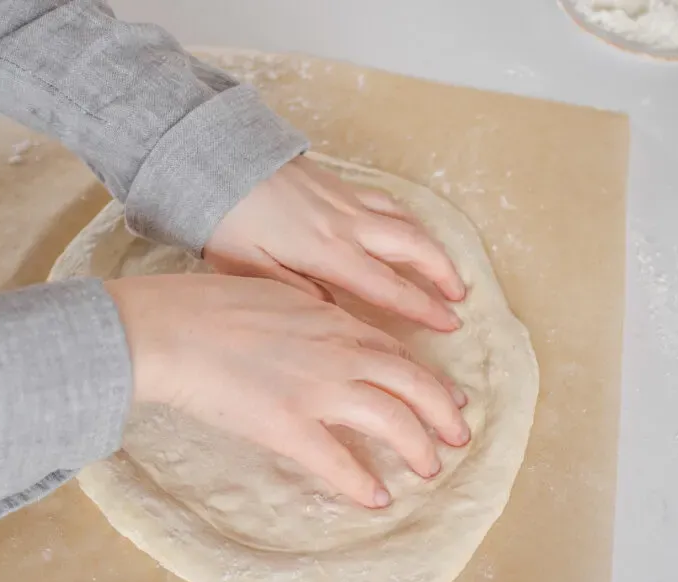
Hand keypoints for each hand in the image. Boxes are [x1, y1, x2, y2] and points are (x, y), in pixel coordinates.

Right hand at [106, 274, 469, 508]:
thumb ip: (308, 312)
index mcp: (331, 320)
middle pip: (411, 383)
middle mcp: (337, 352)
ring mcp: (317, 389)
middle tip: (458, 435)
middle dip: (442, 411)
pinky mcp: (289, 426)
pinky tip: (376, 498)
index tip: (444, 394)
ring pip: (390, 419)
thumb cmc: (208, 306)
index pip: (393, 351)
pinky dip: (362, 482)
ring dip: (417, 446)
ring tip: (429, 467)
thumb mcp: (273, 293)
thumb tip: (324, 323)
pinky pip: (337, 461)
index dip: (426, 376)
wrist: (172, 329)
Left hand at [205, 156, 465, 331]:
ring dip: (431, 245)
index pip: (388, 286)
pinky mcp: (337, 183)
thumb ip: (296, 292)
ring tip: (446, 269)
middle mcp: (346, 224)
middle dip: (442, 273)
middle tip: (460, 299)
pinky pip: (385, 201)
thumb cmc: (226, 221)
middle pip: (412, 247)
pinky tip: (407, 228)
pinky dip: (406, 217)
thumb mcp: (250, 269)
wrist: (216, 161)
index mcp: (326, 252)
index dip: (422, 307)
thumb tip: (334, 310)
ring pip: (404, 220)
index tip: (450, 324)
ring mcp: (345, 200)